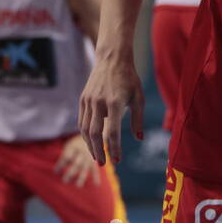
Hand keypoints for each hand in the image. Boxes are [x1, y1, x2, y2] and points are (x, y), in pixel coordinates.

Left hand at [55, 134, 101, 187]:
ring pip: (85, 168)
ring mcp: (90, 157)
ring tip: (78, 186)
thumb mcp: (70, 145)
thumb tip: (56, 171)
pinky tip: (96, 185)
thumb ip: (65, 155)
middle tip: (65, 181)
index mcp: (74, 147)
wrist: (93, 134)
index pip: (67, 156)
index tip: (55, 172)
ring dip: (82, 177)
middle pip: (76, 163)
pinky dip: (96, 177)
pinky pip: (96, 169)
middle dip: (71, 172)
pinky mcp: (95, 161)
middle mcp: (83, 152)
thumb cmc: (76, 144)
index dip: (61, 164)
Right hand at [78, 48, 144, 164]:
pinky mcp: (83, 99)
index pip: (113, 131)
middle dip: (98, 151)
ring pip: (85, 129)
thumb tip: (139, 138)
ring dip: (90, 145)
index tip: (117, 160)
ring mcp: (89, 100)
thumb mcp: (139, 97)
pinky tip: (91, 142)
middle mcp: (99, 102)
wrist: (112, 58)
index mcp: (115, 102)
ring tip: (97, 156)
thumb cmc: (129, 78)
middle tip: (103, 164)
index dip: (114, 148)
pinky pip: (82, 121)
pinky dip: (86, 134)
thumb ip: (138, 119)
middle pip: (95, 134)